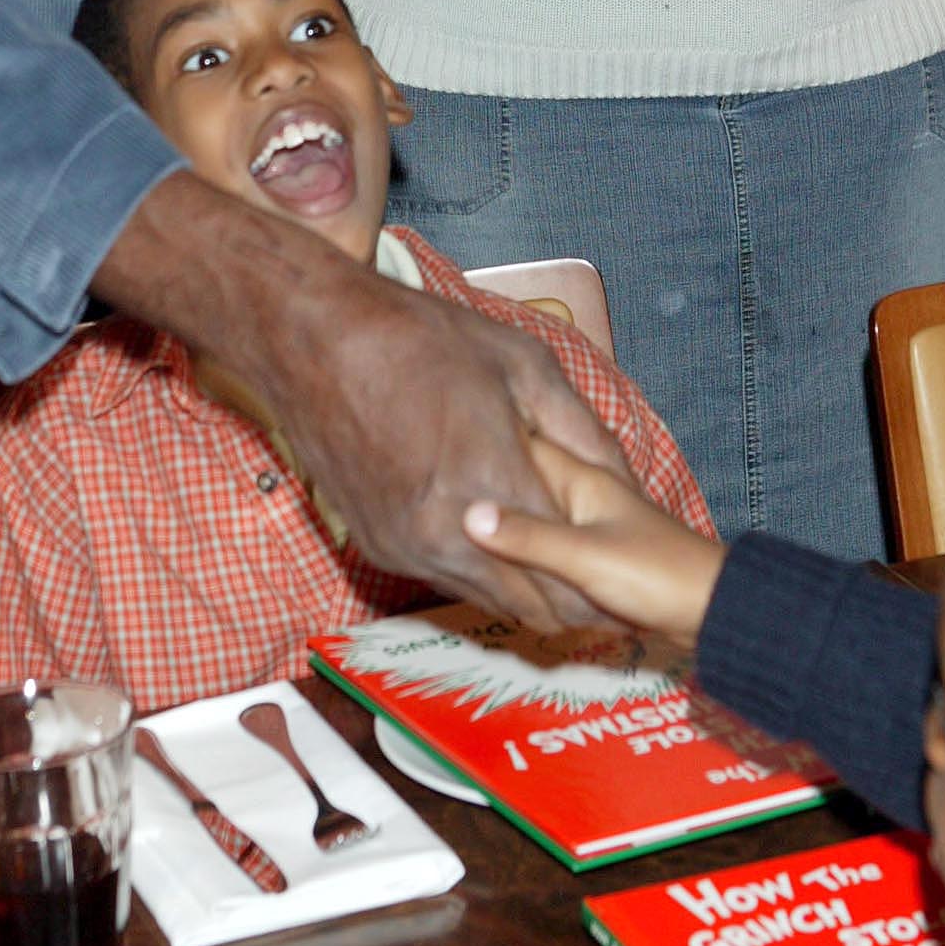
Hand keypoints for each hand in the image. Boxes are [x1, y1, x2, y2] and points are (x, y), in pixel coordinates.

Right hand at [94, 171, 625, 626]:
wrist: (315, 341)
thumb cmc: (422, 340)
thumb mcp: (523, 366)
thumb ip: (583, 433)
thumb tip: (627, 481)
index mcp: (490, 482)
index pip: (568, 570)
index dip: (606, 580)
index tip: (629, 571)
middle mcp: (446, 532)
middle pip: (532, 605)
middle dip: (573, 596)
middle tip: (602, 577)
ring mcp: (407, 545)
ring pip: (488, 599)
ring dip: (524, 586)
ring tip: (556, 558)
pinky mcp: (378, 547)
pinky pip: (445, 577)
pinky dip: (477, 568)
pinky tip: (495, 535)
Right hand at [464, 435, 725, 647]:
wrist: (711, 614)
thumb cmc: (657, 575)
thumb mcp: (587, 556)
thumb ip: (528, 537)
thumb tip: (466, 517)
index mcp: (575, 478)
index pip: (518, 450)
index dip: (479, 456)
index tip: (439, 474)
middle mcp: (570, 496)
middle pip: (510, 493)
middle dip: (481, 513)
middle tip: (442, 530)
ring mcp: (572, 529)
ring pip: (518, 530)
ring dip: (496, 549)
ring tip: (461, 564)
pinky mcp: (577, 561)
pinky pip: (530, 560)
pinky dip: (512, 573)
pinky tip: (493, 592)